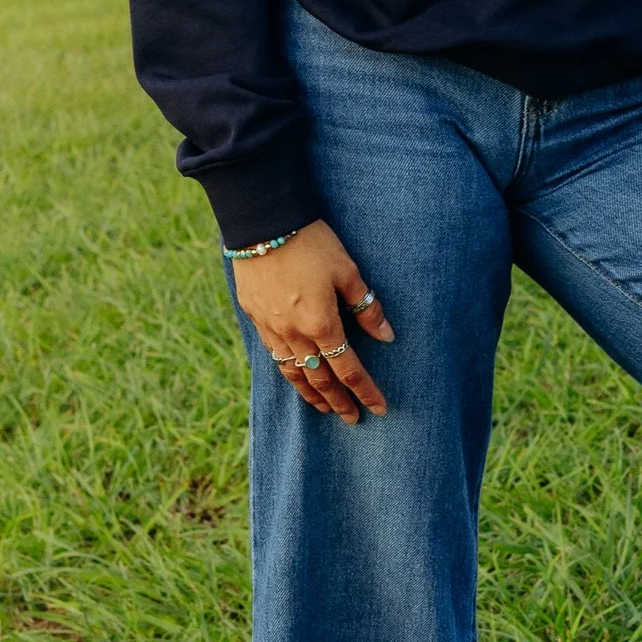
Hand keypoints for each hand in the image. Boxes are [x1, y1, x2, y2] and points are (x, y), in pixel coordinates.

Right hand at [231, 218, 393, 419]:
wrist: (261, 223)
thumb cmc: (311, 243)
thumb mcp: (347, 270)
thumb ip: (366, 307)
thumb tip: (386, 336)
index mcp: (322, 324)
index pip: (349, 369)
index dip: (365, 391)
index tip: (379, 408)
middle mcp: (295, 334)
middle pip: (320, 379)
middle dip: (339, 402)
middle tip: (352, 418)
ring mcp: (272, 329)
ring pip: (294, 373)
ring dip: (311, 394)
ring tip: (325, 407)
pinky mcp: (256, 318)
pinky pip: (274, 355)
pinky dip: (289, 373)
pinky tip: (296, 376)